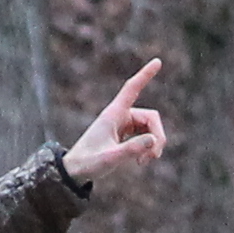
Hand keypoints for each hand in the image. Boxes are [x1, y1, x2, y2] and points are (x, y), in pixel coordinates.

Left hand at [64, 60, 170, 185]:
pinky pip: (146, 137)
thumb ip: (131, 150)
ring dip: (153, 145)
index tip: (157, 61)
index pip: (132, 89)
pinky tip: (141, 161)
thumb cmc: (88, 162)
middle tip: (153, 156)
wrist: (76, 171)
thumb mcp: (110, 158)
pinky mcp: (126, 135)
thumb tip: (153, 141)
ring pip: (151, 129)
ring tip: (144, 162)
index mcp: (114, 114)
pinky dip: (148, 148)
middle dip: (157, 137)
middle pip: (152, 118)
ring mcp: (124, 125)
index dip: (145, 75)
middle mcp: (121, 116)